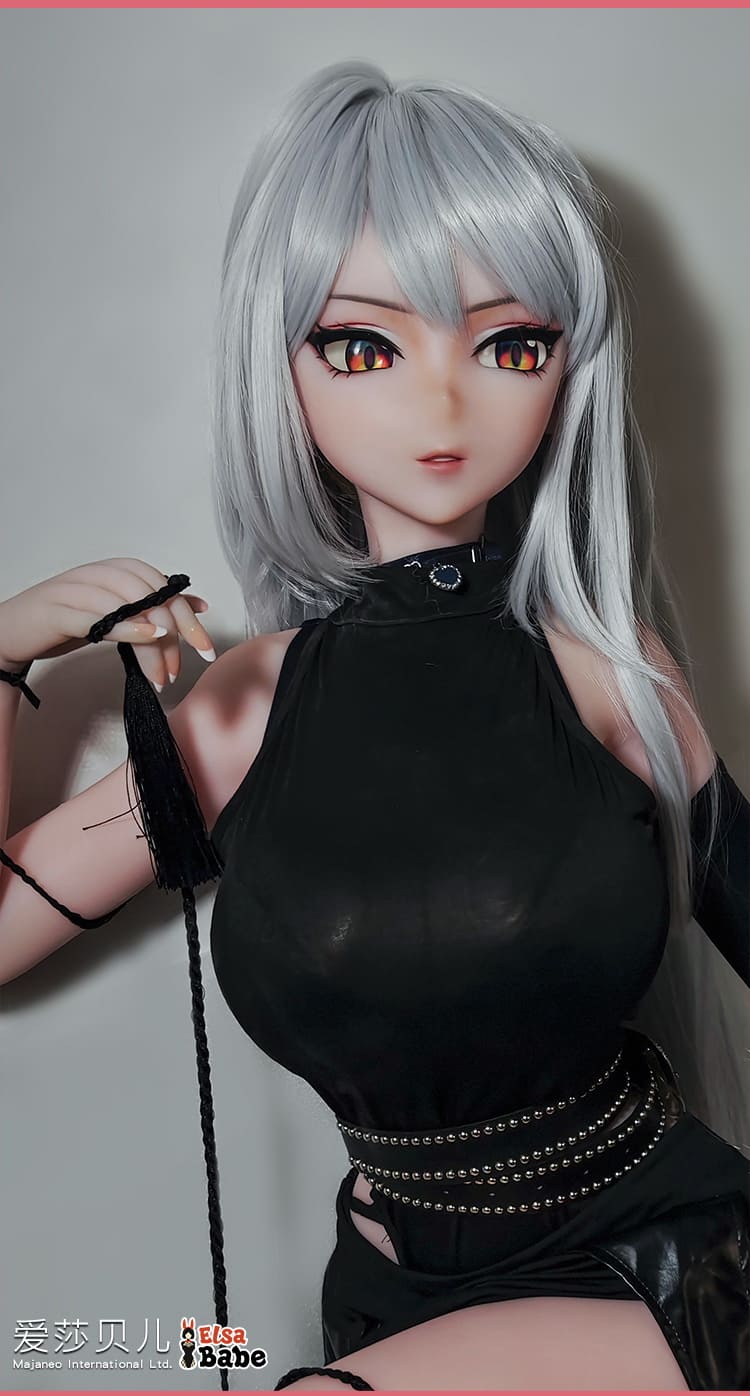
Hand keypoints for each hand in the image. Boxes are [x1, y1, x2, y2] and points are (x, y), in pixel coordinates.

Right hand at [0, 558, 215, 691]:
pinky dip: (128, 626)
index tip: (205, 650)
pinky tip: (148, 638)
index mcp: (116, 568)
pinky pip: (99, 617)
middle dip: (176, 636)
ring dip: (153, 647)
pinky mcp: (59, 612)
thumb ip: (154, 604)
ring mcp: (77, 590)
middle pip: (152, 597)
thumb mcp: (117, 609)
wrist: (13, 630)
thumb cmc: (66, 620)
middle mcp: (99, 573)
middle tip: (179, 671)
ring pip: (130, 610)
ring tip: (161, 676)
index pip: (164, 587)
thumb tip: (199, 603)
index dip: (189, 619)